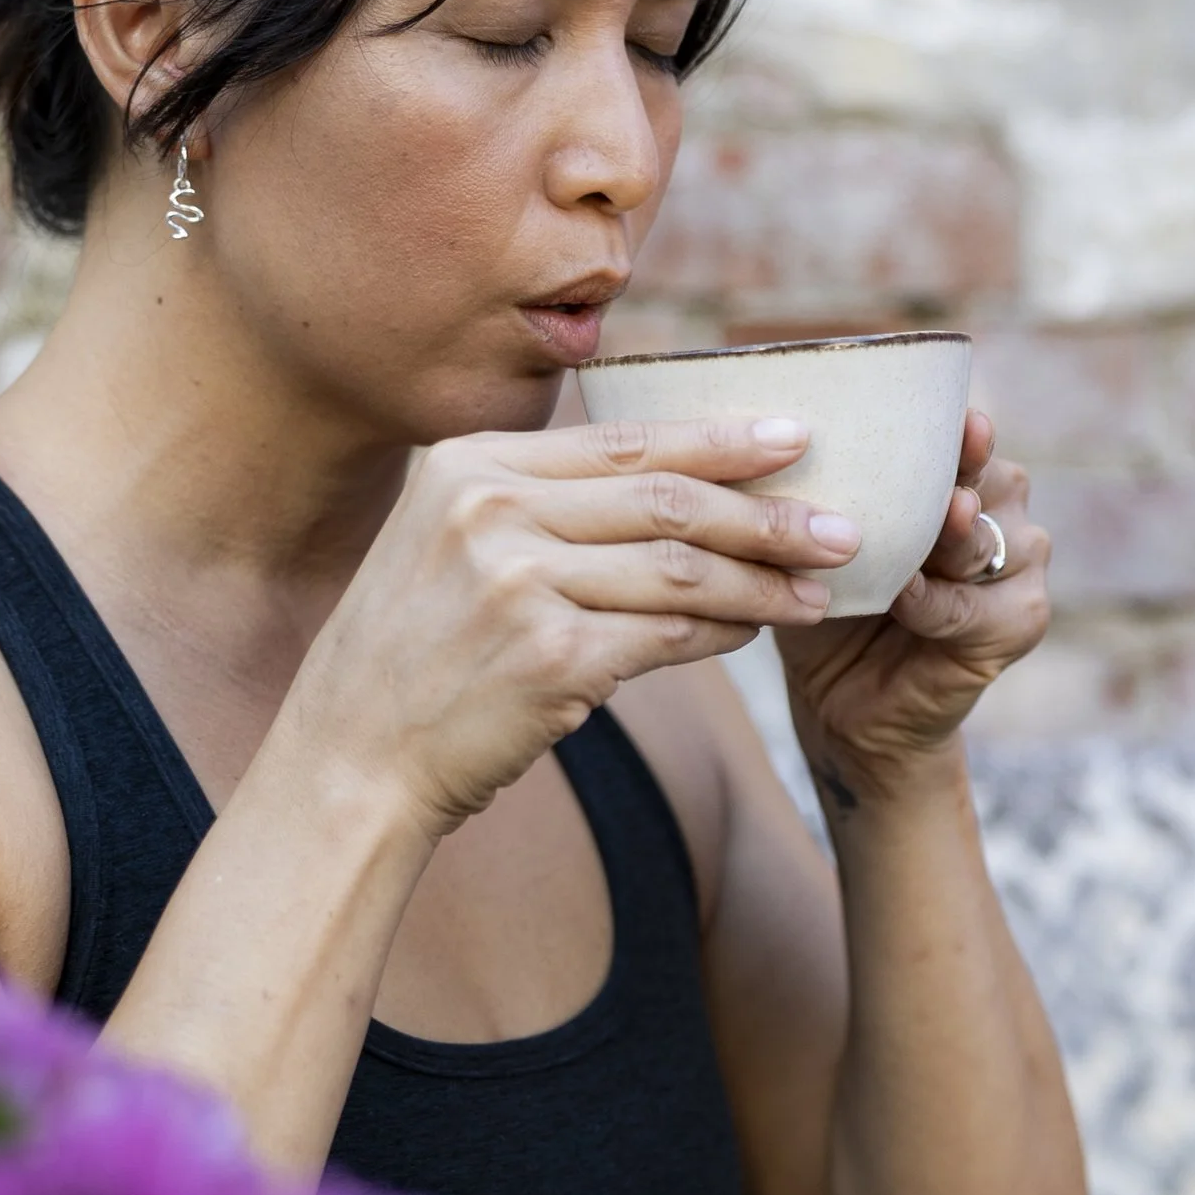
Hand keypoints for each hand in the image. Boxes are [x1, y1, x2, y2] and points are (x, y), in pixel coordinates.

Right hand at [293, 411, 857, 831]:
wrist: (352, 759)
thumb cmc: (414, 658)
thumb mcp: (449, 546)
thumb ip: (536, 503)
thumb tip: (669, 480)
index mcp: (469, 467)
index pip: (621, 441)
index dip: (717, 438)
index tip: (795, 435)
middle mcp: (489, 512)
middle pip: (663, 498)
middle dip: (766, 510)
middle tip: (842, 520)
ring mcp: (517, 584)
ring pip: (678, 567)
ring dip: (762, 577)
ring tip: (824, 585)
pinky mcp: (548, 658)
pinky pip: (664, 635)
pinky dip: (721, 631)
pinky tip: (759, 629)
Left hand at [774, 412, 1048, 802]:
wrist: (844, 705)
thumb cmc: (829, 608)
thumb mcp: (817, 545)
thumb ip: (822, 498)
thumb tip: (774, 440)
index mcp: (960, 477)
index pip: (962, 440)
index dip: (959, 429)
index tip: (959, 417)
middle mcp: (1001, 512)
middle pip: (989, 481)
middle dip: (963, 476)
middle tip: (944, 476)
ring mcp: (1020, 566)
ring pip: (987, 542)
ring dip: (952, 539)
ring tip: (934, 528)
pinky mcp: (1020, 622)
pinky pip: (975, 608)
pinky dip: (937, 605)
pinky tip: (906, 598)